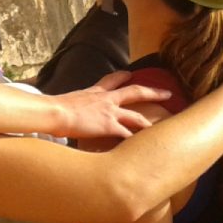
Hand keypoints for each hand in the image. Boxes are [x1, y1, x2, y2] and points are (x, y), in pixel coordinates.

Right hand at [52, 70, 168, 140]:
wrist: (55, 112)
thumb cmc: (56, 108)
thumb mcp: (67, 100)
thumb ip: (73, 104)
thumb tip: (64, 108)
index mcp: (95, 92)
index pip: (111, 80)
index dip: (122, 76)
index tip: (130, 74)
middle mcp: (106, 99)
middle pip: (135, 92)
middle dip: (152, 92)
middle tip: (167, 94)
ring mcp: (110, 112)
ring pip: (137, 117)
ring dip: (149, 123)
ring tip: (161, 128)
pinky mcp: (109, 126)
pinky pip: (128, 135)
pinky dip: (135, 142)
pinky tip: (143, 149)